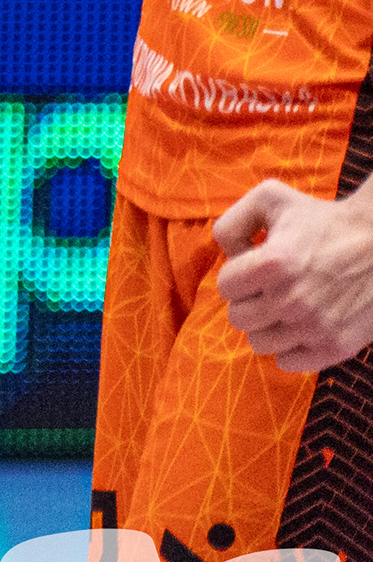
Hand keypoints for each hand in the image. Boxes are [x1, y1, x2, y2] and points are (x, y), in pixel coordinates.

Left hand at [215, 179, 372, 374]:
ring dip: (266, 325)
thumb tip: (226, 256)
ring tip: (285, 306)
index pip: (225, 287)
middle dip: (249, 300)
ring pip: (260, 343)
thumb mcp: (270, 198)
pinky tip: (299, 327)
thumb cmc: (322, 219)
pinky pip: (288, 363)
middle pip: (239, 318)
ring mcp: (315, 327)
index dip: (236, 275)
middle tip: (270, 287)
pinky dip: (289, 348)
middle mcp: (292, 300)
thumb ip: (232, 222)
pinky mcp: (336, 347)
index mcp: (273, 264)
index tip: (255, 267)